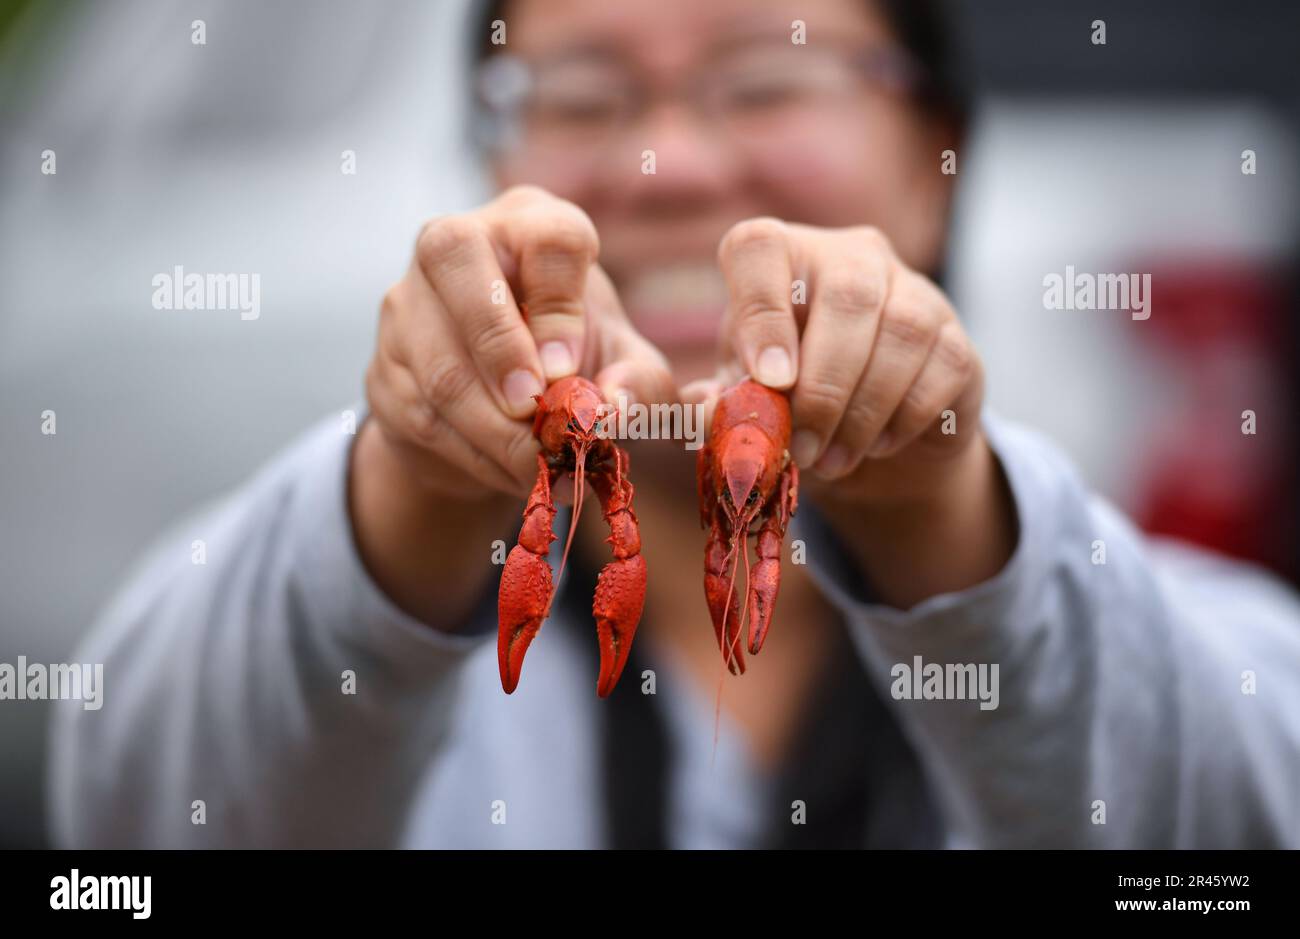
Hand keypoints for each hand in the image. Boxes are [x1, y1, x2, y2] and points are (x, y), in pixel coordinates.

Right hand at [363, 184, 674, 502]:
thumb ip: (639, 384)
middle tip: (534, 411)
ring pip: (437, 360)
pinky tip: (513, 474)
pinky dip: (475, 456)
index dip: (560, 306)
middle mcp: (457, 242)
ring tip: (543, 467)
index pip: (545, 236)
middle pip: (454, 259)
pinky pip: (421, 414)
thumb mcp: (625, 368)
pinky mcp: (384, 366)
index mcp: (532, 224)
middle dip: (499, 347)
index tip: (570, 369)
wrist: (506, 408)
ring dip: (494, 429)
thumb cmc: (577, 362)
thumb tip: (613, 410)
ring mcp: (407, 301)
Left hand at [691, 217, 1013, 607]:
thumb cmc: (787, 400)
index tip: (769, 382)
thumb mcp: (743, 400)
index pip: (761, 248)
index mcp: (781, 257)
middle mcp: (851, 255)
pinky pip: (942, 367)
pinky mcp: (956, 337)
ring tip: (829, 460)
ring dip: (861, 410)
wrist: (868, 441)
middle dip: (821, 385)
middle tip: (800, 449)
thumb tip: (707, 414)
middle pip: (847, 295)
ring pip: (901, 332)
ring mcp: (914, 290)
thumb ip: (717, 405)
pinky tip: (874, 446)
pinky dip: (903, 418)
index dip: (761, 312)